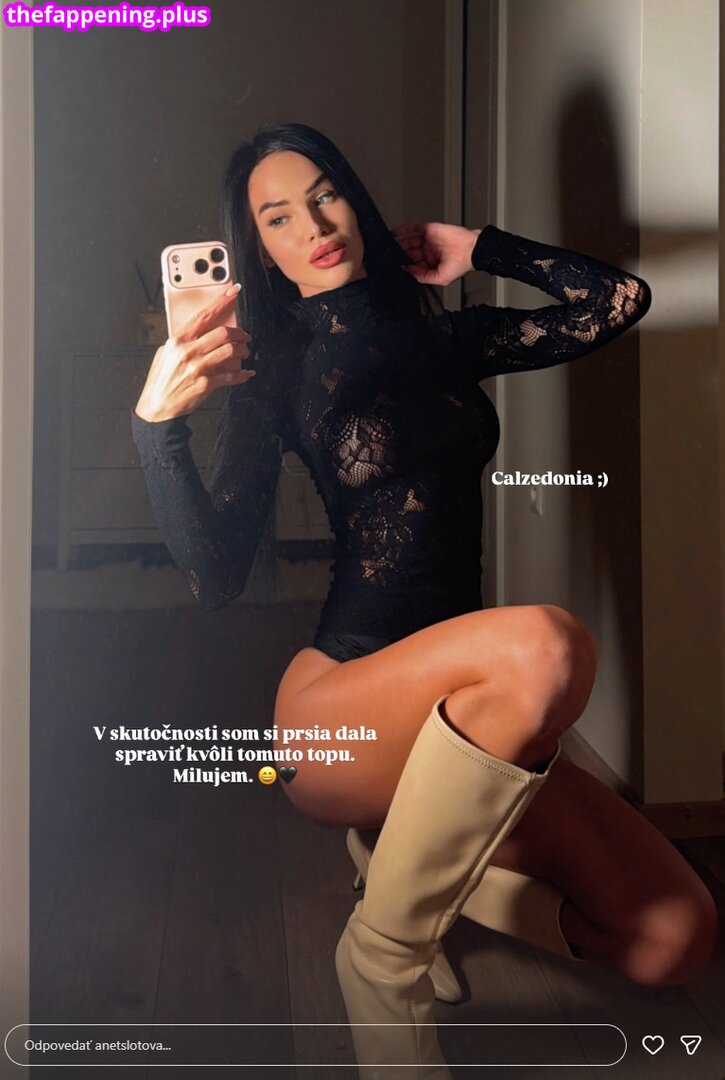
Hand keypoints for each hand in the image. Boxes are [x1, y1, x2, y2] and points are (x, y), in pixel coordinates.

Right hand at [133, 284, 254, 422]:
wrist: (157, 406)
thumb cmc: (161, 380)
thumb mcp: (166, 353)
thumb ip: (184, 341)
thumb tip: (202, 331)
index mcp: (178, 340)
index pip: (204, 315)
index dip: (222, 302)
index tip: (234, 293)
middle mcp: (188, 351)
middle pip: (222, 333)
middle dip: (239, 333)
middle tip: (245, 336)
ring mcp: (197, 368)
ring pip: (230, 351)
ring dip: (242, 351)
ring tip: (244, 353)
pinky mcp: (205, 384)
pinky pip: (230, 376)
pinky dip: (242, 374)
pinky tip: (246, 373)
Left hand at [392, 222, 481, 286]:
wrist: (472, 249)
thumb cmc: (462, 265)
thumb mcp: (440, 278)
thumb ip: (422, 276)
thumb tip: (407, 270)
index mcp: (430, 264)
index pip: (413, 265)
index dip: (404, 265)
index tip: (394, 266)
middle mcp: (428, 252)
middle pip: (409, 252)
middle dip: (399, 254)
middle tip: (389, 256)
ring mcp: (428, 240)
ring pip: (409, 241)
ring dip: (399, 243)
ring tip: (389, 245)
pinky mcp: (429, 229)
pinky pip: (413, 228)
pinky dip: (404, 230)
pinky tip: (394, 233)